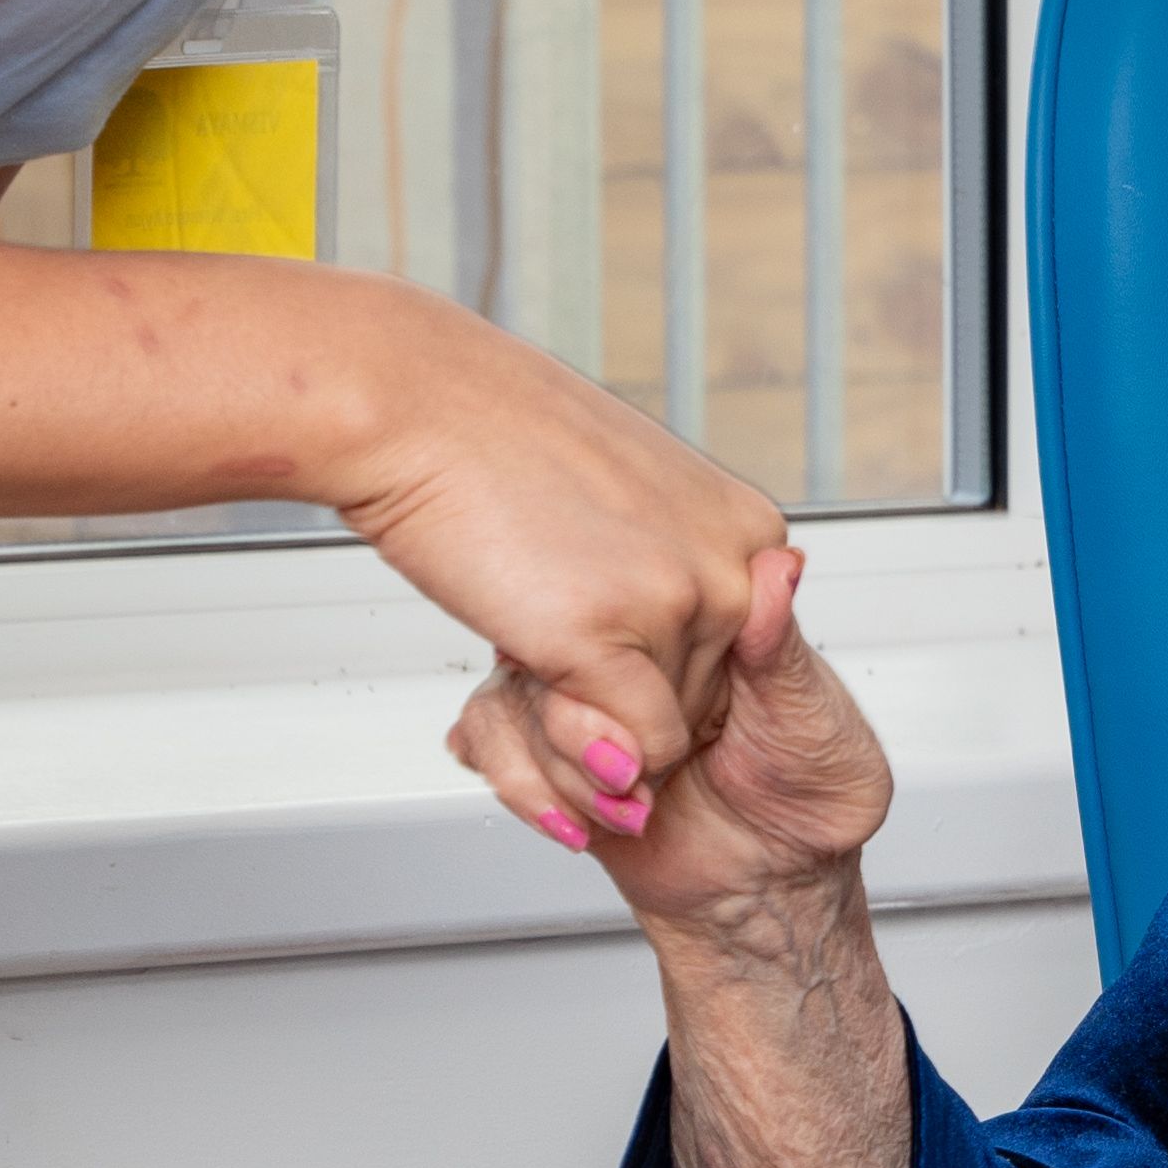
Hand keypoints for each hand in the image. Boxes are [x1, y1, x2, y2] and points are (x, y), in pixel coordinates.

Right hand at [332, 292, 788, 806]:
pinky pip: (629, 756)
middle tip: (554, 634)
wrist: (421, 411)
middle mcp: (733, 565)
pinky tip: (537, 681)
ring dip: (592, 722)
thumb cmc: (504, 453)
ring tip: (535, 631)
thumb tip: (675, 665)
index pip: (736, 658)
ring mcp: (679, 602)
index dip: (661, 670)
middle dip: (625, 701)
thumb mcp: (627, 503)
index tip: (606, 642)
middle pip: (701, 703)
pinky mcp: (609, 641)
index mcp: (746, 528)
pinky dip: (581, 756)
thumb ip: (667, 573)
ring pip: (661, 739)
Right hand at [450, 549, 895, 936]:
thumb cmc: (812, 796)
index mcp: (698, 627)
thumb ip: (778, 648)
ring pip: (512, 697)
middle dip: (576, 723)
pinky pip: (490, 744)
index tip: (634, 698)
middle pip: (552, 644)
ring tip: (623, 805)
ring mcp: (588, 706)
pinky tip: (575, 820)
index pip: (623, 592)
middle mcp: (633, 659)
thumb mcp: (813, 717)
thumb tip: (780, 568)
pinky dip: (523, 786)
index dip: (615, 645)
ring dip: (558, 764)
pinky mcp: (556, 759)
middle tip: (630, 772)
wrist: (773, 888)